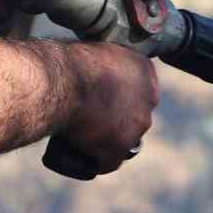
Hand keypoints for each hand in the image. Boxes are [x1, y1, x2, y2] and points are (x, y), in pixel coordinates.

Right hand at [51, 41, 159, 178]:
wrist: (63, 82)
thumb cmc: (70, 62)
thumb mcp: (96, 52)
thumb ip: (106, 63)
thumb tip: (97, 72)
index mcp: (144, 69)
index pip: (140, 88)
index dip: (121, 96)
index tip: (104, 99)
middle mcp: (149, 98)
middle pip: (135, 115)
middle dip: (118, 119)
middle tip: (92, 118)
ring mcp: (137, 125)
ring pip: (125, 139)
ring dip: (108, 140)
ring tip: (83, 137)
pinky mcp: (121, 147)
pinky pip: (109, 161)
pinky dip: (96, 160)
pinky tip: (81, 155)